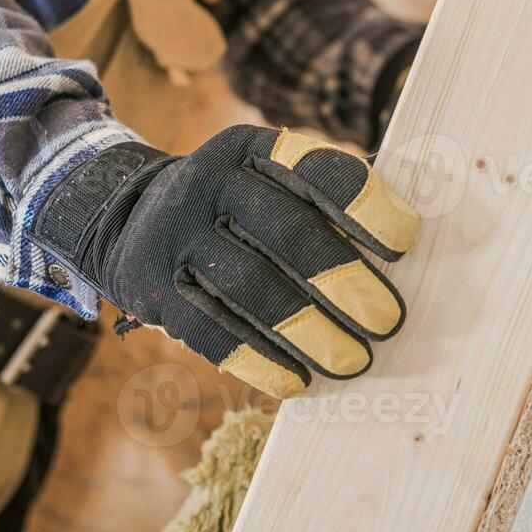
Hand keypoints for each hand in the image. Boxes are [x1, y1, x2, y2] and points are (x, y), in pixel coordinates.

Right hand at [32, 126, 420, 397]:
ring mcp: (174, 235)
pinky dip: (258, 360)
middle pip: (287, 233)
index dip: (365, 205)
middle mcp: (208, 183)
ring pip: (251, 286)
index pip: (316, 169)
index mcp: (250, 149)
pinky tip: (296, 381)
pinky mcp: (151, 288)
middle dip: (344, 281)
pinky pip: (209, 330)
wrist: (126, 221)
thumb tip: (402, 264)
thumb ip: (322, 208)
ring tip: (352, 360)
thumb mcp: (264, 185)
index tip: (405, 245)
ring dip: (309, 330)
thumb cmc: (233, 214)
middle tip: (386, 320)